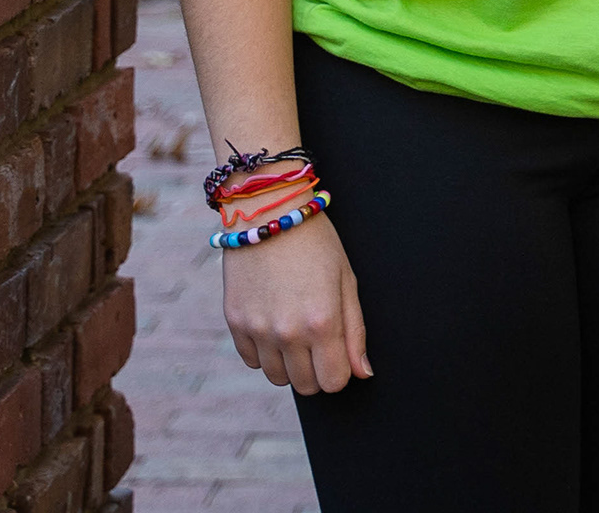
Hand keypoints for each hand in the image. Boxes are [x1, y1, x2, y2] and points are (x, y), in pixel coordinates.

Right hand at [223, 212, 371, 391]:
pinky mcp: (235, 323)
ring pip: (277, 378)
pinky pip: (252, 361)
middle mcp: (288, 332)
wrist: (267, 212)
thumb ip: (355, 332)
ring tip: (295, 331)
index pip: (334, 382)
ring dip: (289, 364)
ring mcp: (258, 329)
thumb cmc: (316, 243)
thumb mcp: (346, 281)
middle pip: (306, 385)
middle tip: (318, 340)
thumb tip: (362, 373)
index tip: (338, 353)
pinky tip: (273, 323)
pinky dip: (264, 351)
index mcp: (322, 322)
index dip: (340, 371)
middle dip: (316, 370)